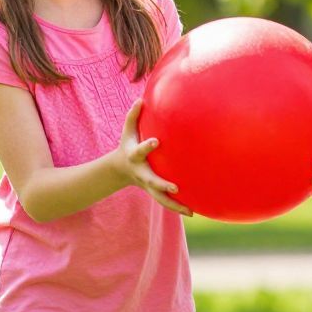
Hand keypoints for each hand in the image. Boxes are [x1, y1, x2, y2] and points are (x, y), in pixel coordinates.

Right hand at [118, 100, 191, 215]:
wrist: (120, 169)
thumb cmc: (127, 145)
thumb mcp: (127, 131)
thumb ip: (133, 116)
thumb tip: (141, 99)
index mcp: (135, 157)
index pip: (141, 151)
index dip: (147, 146)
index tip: (156, 141)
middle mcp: (141, 173)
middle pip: (151, 181)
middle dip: (162, 185)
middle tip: (175, 187)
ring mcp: (147, 185)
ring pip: (160, 198)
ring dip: (174, 205)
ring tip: (190, 211)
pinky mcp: (153, 192)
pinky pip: (165, 202)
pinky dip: (177, 208)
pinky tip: (192, 212)